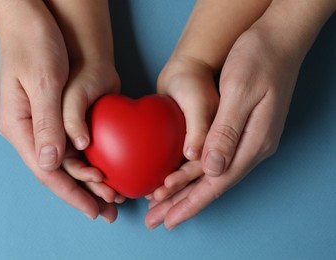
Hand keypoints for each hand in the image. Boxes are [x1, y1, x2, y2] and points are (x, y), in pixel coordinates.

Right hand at [0, 1, 119, 221]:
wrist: (31, 19)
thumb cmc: (34, 44)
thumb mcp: (42, 81)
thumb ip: (46, 123)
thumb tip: (50, 163)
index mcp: (18, 125)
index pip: (46, 170)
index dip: (72, 193)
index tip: (94, 210)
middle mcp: (25, 129)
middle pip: (55, 172)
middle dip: (82, 194)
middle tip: (108, 211)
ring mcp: (37, 123)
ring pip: (63, 162)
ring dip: (86, 180)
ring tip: (111, 196)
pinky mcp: (49, 115)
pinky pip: (67, 146)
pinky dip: (85, 160)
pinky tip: (101, 169)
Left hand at [145, 23, 300, 229]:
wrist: (277, 38)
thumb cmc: (259, 58)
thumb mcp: (241, 91)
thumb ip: (227, 132)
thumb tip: (212, 169)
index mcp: (253, 141)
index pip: (216, 182)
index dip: (191, 202)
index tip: (168, 218)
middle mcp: (252, 146)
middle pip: (212, 185)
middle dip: (183, 204)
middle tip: (156, 219)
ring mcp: (248, 139)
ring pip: (211, 175)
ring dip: (185, 192)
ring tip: (161, 205)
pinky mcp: (240, 130)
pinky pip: (214, 160)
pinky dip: (193, 173)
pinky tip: (181, 178)